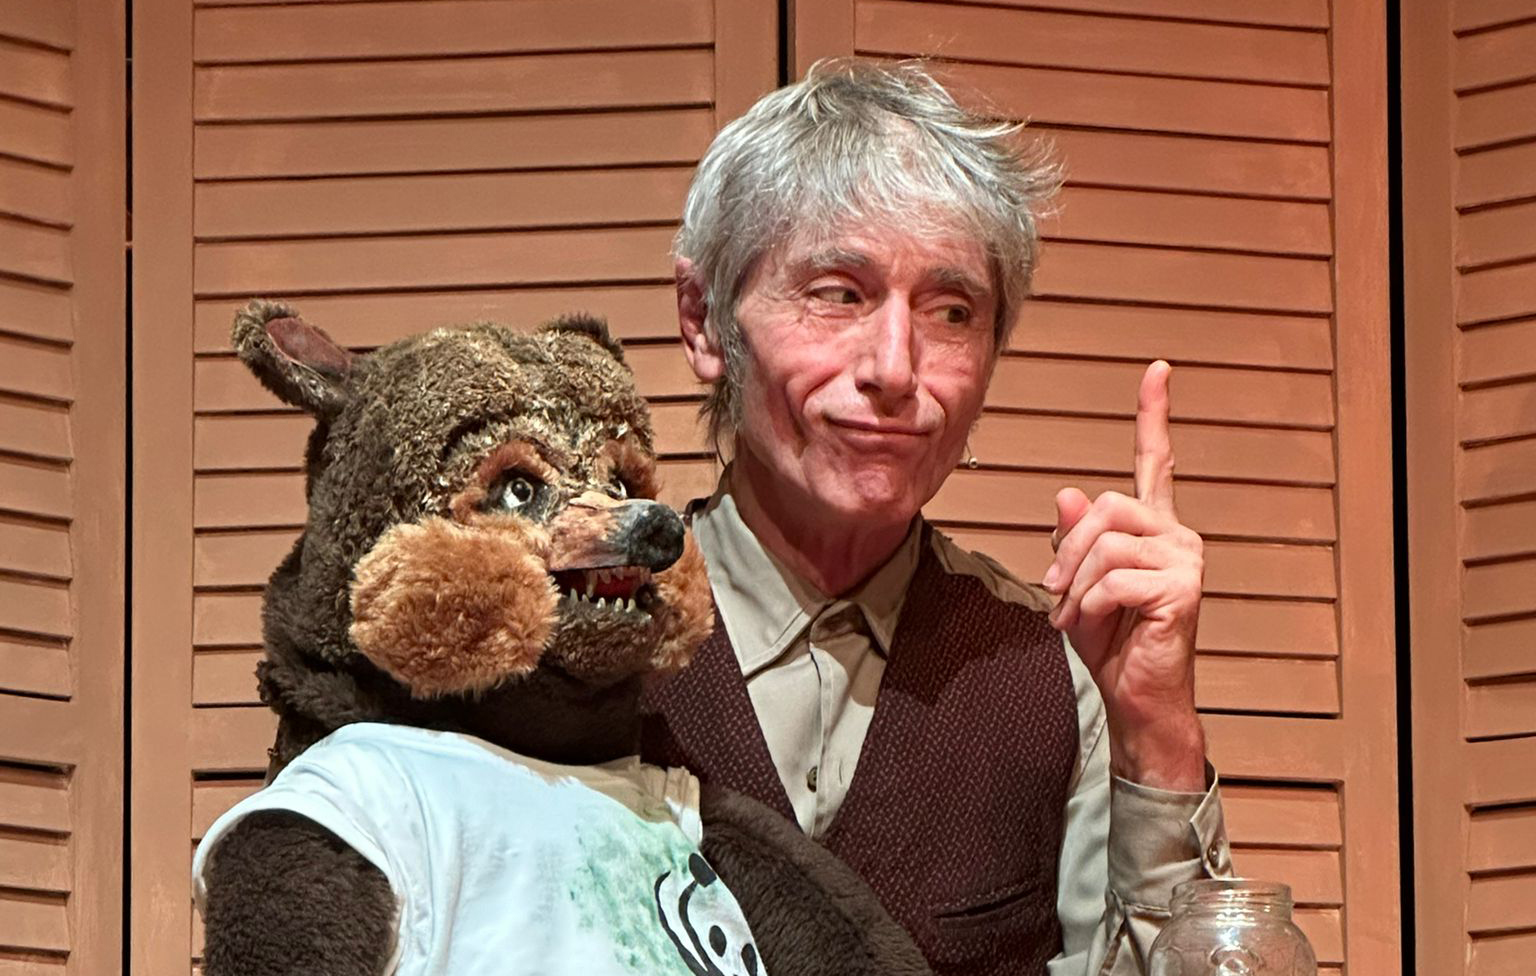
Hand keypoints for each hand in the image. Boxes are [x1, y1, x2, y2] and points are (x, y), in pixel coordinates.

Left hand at [1042, 361, 1206, 790]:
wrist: (1136, 698)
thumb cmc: (1111, 642)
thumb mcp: (1077, 585)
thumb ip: (1072, 540)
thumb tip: (1065, 494)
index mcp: (1153, 527)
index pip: (1155, 461)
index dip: (1154, 414)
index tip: (1159, 369)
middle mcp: (1177, 534)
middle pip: (1105, 505)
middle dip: (1067, 550)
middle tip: (1055, 593)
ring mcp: (1185, 559)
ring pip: (1105, 543)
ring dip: (1075, 585)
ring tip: (1074, 617)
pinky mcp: (1184, 587)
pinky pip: (1114, 579)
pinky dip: (1089, 605)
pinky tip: (1092, 625)